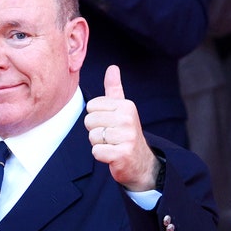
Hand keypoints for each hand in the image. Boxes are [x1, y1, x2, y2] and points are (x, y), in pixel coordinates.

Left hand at [86, 66, 159, 191]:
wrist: (141, 163)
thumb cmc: (126, 133)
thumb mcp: (122, 109)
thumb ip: (114, 89)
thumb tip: (112, 67)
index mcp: (126, 106)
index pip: (91, 106)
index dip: (96, 117)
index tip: (110, 124)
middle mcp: (128, 119)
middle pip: (89, 121)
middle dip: (96, 131)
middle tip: (111, 137)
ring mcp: (127, 137)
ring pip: (92, 137)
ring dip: (99, 144)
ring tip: (113, 145)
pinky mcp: (122, 154)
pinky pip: (96, 152)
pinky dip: (101, 156)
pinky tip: (113, 156)